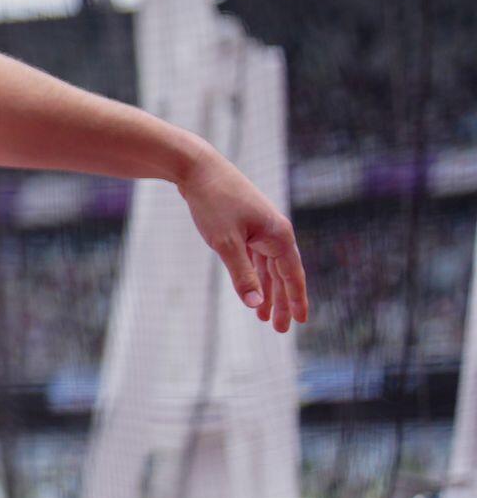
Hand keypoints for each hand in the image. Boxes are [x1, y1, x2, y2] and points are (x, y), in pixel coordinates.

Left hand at [177, 150, 309, 332]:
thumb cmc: (214, 203)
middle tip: (278, 329)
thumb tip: (256, 304)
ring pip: (267, 266)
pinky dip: (254, 273)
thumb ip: (243, 275)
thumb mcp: (226, 243)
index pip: (293, 275)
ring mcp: (260, 226)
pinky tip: (252, 287)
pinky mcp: (244, 223)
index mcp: (278, 235)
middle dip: (280, 302)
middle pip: (281, 274)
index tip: (300, 322)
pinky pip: (255, 255)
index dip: (296, 300)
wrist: (197, 168)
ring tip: (262, 316)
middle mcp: (274, 231)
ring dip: (266, 290)